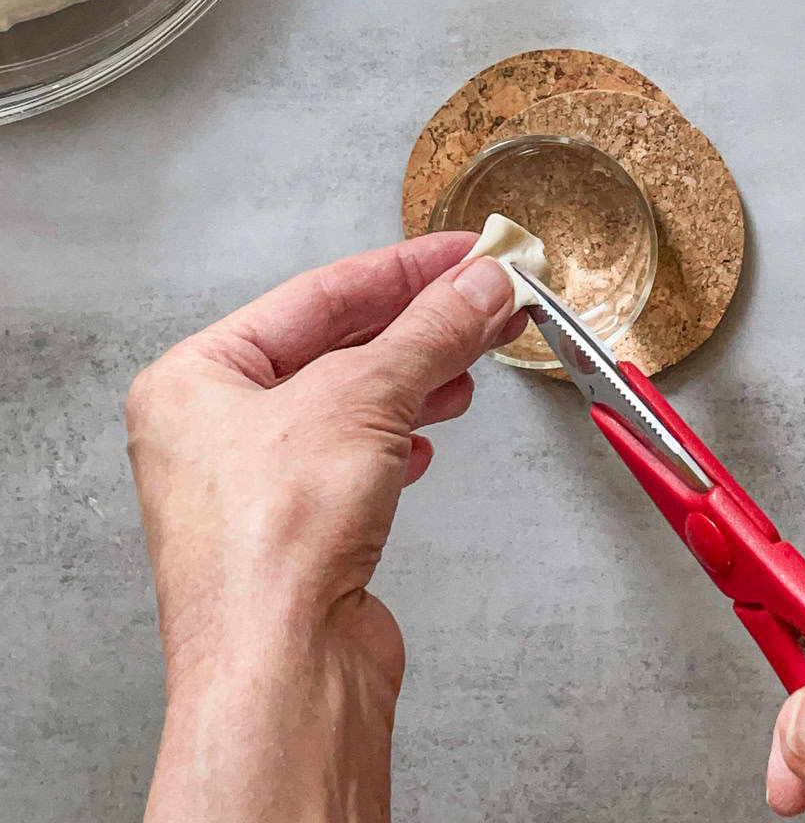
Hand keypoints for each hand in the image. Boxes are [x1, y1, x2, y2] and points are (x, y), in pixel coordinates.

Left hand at [127, 232, 522, 822]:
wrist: (283, 674)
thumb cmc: (272, 550)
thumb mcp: (363, 398)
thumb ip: (430, 332)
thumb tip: (477, 284)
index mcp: (194, 379)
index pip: (317, 295)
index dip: (403, 268)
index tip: (463, 253)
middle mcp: (212, 430)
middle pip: (336, 346)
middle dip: (420, 322)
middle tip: (486, 295)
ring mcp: (252, 486)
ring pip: (351, 402)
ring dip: (420, 375)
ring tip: (476, 354)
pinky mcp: (295, 533)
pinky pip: (355, 457)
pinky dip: (401, 434)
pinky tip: (430, 431)